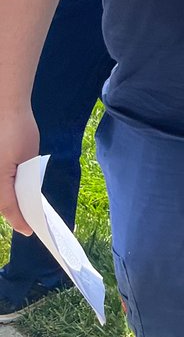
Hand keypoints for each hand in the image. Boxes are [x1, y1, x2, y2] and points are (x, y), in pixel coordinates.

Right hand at [0, 106, 39, 233]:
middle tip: (26, 223)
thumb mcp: (27, 157)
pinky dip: (2, 189)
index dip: (19, 220)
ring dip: (5, 201)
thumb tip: (24, 195)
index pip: (9, 206)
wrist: (5, 106)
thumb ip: (24, 178)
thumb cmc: (18, 129)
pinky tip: (10, 192)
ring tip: (20, 209)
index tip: (28, 230)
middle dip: (12, 213)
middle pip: (0, 203)